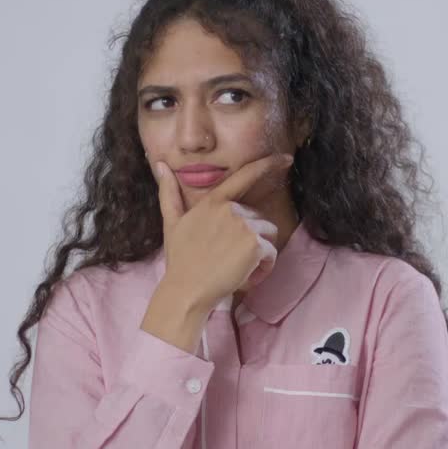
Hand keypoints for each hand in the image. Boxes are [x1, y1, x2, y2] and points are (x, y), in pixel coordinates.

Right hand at [151, 153, 291, 308]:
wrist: (186, 289)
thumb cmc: (180, 260)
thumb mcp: (172, 223)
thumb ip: (168, 192)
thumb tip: (161, 164)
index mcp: (213, 202)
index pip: (244, 176)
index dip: (267, 165)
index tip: (286, 158)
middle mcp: (230, 209)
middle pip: (259, 219)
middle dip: (251, 240)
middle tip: (229, 260)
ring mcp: (244, 225)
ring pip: (268, 235)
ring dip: (260, 254)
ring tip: (239, 268)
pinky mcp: (255, 244)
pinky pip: (272, 253)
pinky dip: (263, 268)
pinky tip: (245, 276)